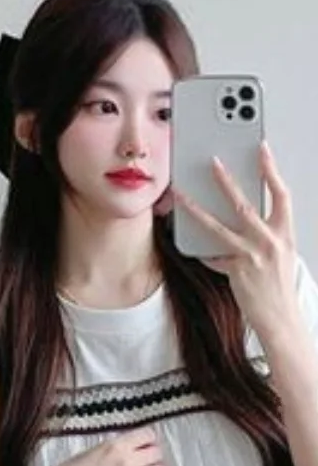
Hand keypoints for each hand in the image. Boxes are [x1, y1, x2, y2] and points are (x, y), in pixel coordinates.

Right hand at [37, 428, 164, 465]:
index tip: (143, 445)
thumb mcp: (89, 452)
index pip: (148, 435)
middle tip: (144, 462)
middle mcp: (127, 461)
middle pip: (157, 453)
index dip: (147, 440)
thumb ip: (111, 449)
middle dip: (152, 456)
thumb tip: (125, 449)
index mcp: (115, 445)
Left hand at [174, 143, 301, 347]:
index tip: (261, 149)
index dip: (271, 169)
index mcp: (284, 232)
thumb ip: (267, 232)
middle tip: (212, 162)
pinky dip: (204, 252)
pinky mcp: (235, 272)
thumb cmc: (279, 284)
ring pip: (218, 227)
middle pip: (244, 204)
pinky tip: (193, 246)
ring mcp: (251, 256)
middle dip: (226, 181)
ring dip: (197, 210)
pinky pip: (214, 257)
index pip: (280, 193)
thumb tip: (247, 215)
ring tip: (182, 197)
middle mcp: (268, 241)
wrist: (280, 317)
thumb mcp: (282, 251)